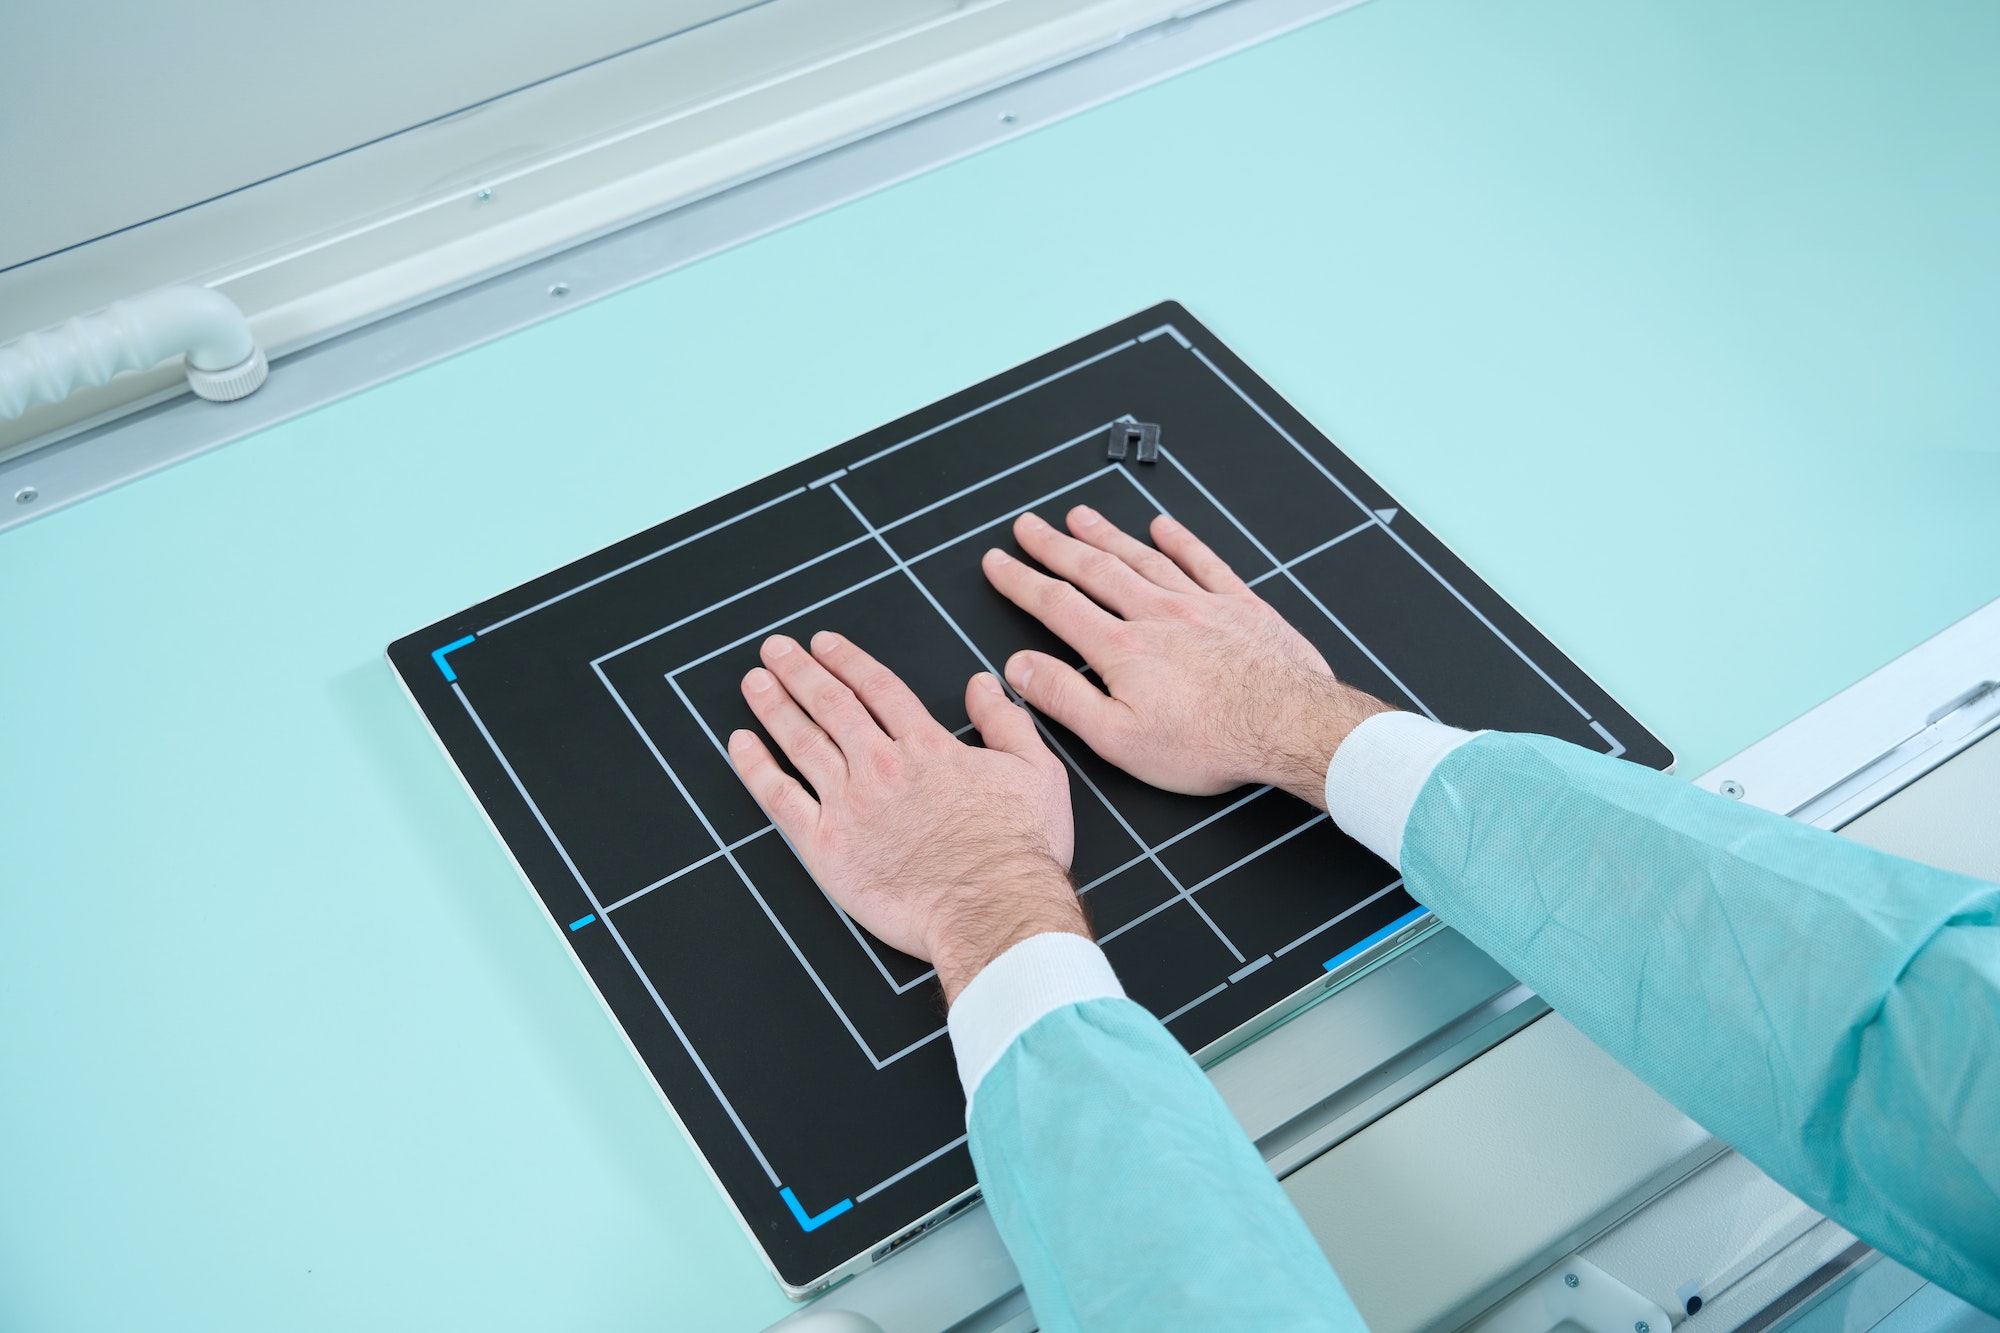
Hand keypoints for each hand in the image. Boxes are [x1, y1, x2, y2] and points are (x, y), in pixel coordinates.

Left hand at [728, 632, 1085, 1002]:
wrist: (994, 909)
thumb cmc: (1019, 849)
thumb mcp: (1037, 770)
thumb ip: (1006, 721)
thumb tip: (982, 684)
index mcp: (927, 746)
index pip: (877, 689)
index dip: (847, 660)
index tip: (823, 644)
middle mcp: (881, 766)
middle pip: (831, 705)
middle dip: (799, 671)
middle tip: (774, 650)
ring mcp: (850, 804)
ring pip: (802, 741)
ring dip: (774, 705)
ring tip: (754, 681)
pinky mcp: (826, 846)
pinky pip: (780, 797)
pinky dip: (756, 767)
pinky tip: (741, 743)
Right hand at [981, 507, 1393, 806]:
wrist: (1290, 728)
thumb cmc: (1208, 744)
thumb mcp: (1119, 739)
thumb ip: (1064, 698)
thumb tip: (1018, 667)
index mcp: (1123, 649)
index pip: (1058, 605)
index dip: (1022, 581)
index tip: (997, 562)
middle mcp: (1157, 614)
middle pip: (1094, 570)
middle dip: (1055, 546)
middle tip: (1027, 525)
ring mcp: (1201, 604)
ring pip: (1143, 558)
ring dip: (1107, 535)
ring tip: (1080, 515)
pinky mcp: (1242, 606)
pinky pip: (1204, 561)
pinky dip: (1181, 540)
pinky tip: (1163, 526)